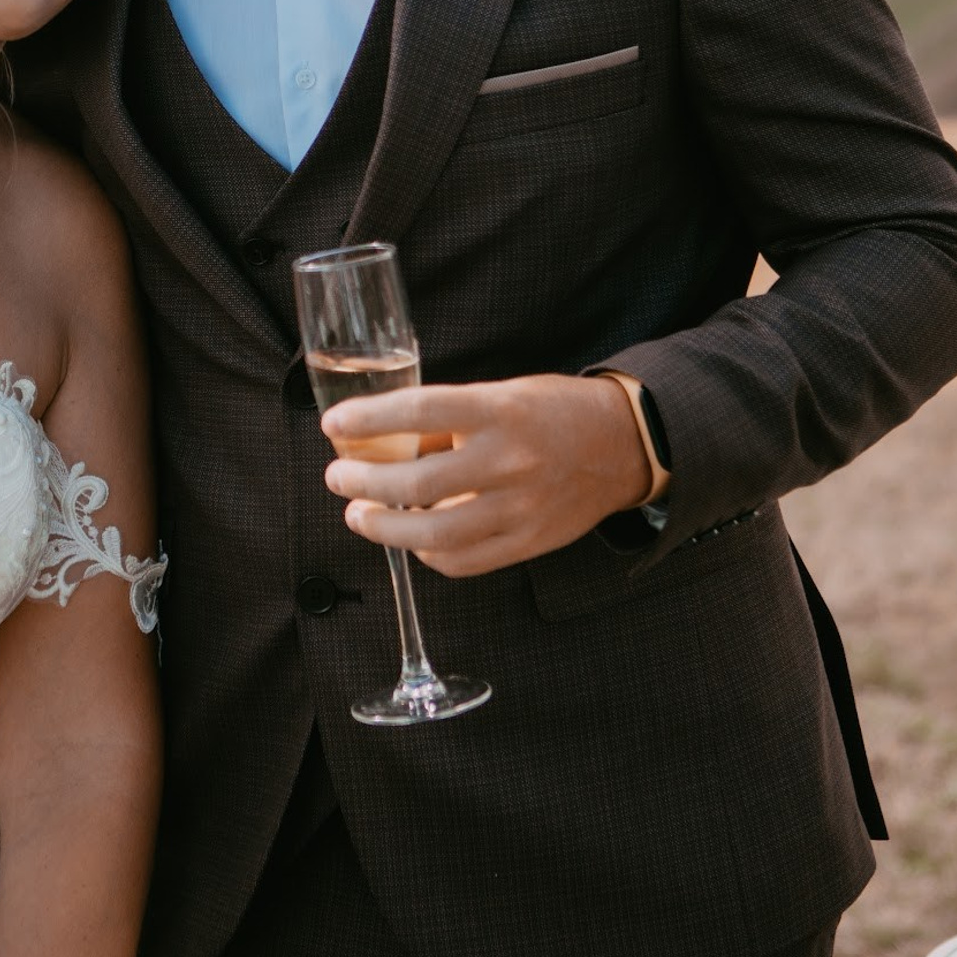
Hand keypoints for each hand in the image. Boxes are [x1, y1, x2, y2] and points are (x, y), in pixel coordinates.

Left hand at [323, 372, 651, 576]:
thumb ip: (447, 421)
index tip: (333, 423)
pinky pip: (464, 561)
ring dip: (384, 527)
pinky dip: (427, 555)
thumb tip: (382, 440)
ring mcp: (521, 507)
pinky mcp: (530, 541)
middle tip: (338, 477)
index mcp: (499, 410)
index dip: (368, 419)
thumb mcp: (500, 395)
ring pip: (434, 533)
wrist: (622, 444)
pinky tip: (411, 540)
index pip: (419, 412)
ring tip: (359, 515)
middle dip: (362, 482)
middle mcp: (509, 460)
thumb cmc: (551, 412)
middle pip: (417, 480)